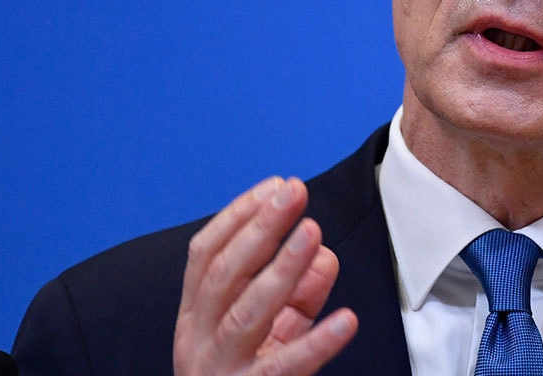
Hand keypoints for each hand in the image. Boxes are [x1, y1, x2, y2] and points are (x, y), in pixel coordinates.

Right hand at [173, 176, 357, 374]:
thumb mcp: (269, 332)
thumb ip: (296, 293)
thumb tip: (325, 254)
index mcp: (195, 317)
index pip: (205, 255)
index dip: (238, 216)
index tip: (275, 185)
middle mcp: (199, 340)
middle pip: (223, 275)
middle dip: (259, 229)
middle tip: (295, 193)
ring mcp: (221, 371)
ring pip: (246, 314)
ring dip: (280, 270)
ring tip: (313, 234)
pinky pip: (284, 369)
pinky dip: (316, 343)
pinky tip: (347, 319)